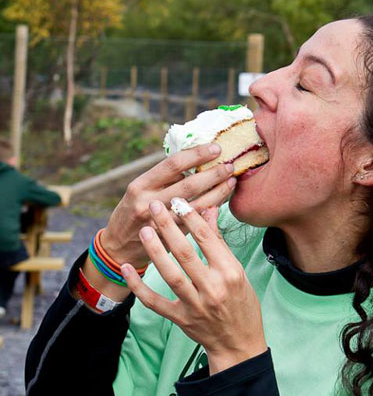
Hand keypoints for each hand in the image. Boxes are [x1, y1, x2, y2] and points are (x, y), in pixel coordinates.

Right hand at [102, 144, 236, 268]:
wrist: (118, 248)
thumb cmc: (134, 212)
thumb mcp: (140, 191)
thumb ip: (163, 179)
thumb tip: (196, 159)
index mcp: (140, 185)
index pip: (172, 164)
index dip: (196, 155)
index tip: (215, 148)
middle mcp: (148, 202)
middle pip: (188, 185)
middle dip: (213, 174)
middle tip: (230, 166)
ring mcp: (159, 223)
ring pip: (196, 206)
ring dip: (217, 193)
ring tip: (231, 182)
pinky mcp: (169, 239)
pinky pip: (195, 223)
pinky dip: (210, 211)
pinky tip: (221, 202)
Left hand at [120, 200, 267, 373]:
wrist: (238, 343)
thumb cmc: (242, 304)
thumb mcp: (238, 272)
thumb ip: (219, 244)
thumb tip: (209, 211)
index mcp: (230, 274)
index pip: (208, 240)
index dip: (191, 218)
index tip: (178, 202)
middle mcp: (213, 289)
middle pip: (186, 254)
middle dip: (168, 227)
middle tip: (155, 206)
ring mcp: (196, 306)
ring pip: (170, 275)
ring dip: (155, 251)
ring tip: (144, 231)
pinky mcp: (181, 319)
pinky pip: (154, 302)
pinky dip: (138, 286)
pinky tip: (126, 269)